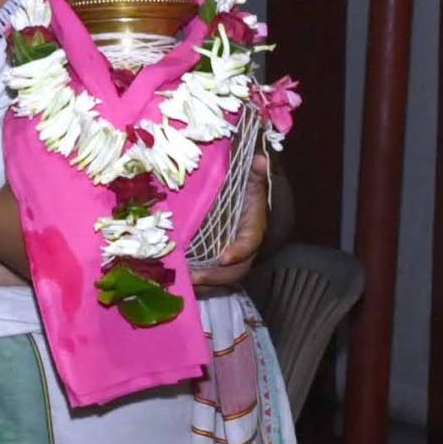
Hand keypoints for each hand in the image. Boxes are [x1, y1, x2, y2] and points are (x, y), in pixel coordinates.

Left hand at [195, 163, 267, 299]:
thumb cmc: (248, 195)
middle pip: (236, 269)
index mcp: (253, 228)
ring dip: (206, 283)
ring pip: (225, 278)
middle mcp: (246, 248)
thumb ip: (256, 174)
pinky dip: (201, 284)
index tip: (224, 257)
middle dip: (216, 275)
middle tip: (194, 277)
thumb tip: (260, 159)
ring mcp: (235, 259)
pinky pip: (215, 279)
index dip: (239, 251)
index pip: (250, 242)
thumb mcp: (253, 183)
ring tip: (184, 282)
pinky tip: (182, 283)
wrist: (251, 210)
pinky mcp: (223, 264)